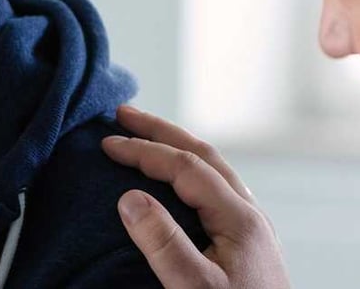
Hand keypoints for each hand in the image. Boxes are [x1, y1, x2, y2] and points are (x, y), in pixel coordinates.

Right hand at [102, 105, 290, 288]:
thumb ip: (163, 243)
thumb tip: (130, 197)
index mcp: (240, 218)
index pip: (185, 166)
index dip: (144, 150)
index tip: (106, 142)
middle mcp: (250, 215)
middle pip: (204, 155)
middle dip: (162, 131)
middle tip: (124, 114)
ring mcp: (252, 229)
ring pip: (214, 171)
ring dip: (177, 148)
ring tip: (146, 137)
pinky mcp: (249, 245)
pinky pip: (217, 190)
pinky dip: (189, 173)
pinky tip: (176, 183)